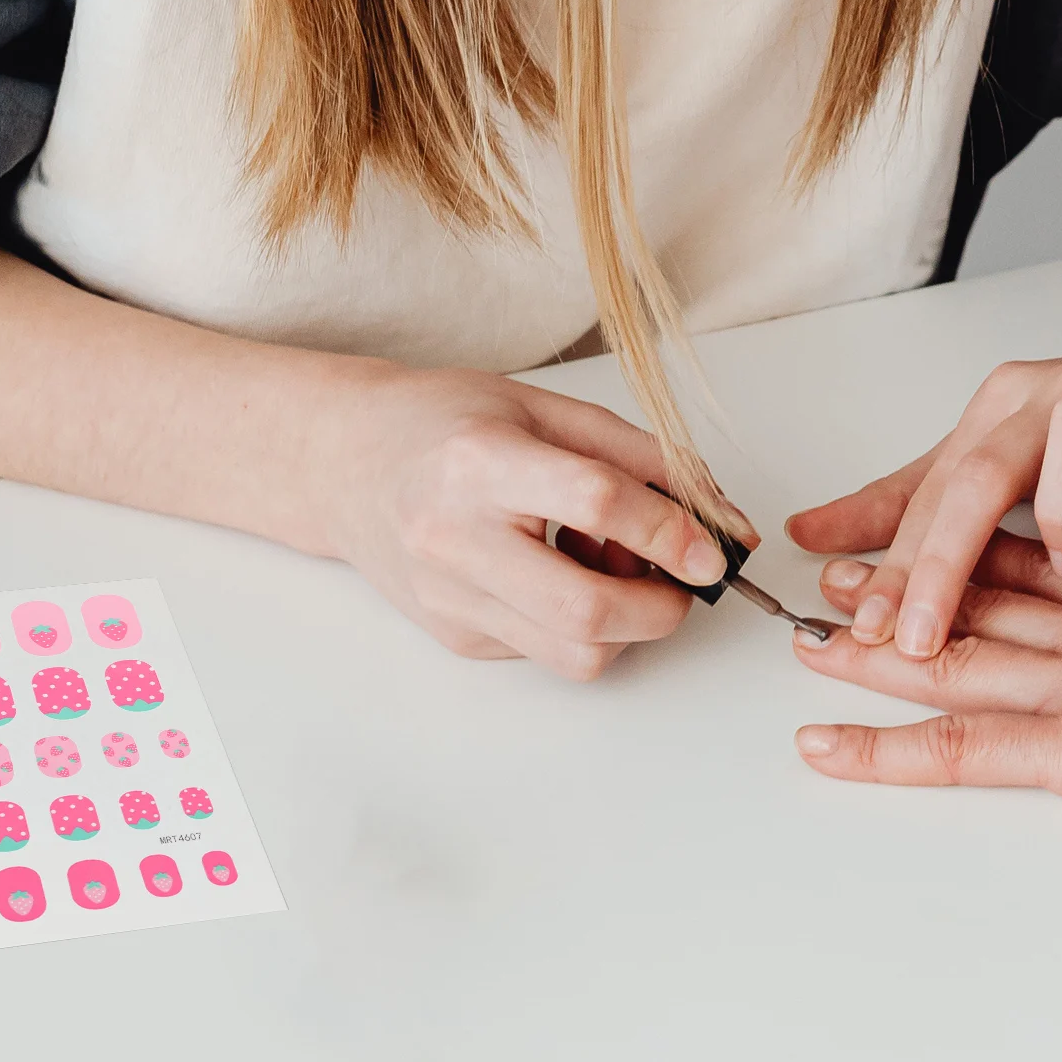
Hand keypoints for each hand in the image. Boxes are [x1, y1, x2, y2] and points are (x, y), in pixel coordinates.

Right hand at [317, 364, 754, 680]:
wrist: (344, 462)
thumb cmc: (440, 422)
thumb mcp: (540, 407)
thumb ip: (633, 456)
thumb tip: (717, 515)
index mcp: (478, 461)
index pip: (594, 502)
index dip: (670, 529)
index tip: (712, 545)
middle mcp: (454, 537)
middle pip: (585, 609)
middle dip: (661, 608)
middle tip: (681, 581)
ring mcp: (449, 597)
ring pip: (573, 654)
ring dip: (625, 627)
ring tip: (609, 569)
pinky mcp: (453, 635)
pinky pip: (544, 652)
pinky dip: (577, 625)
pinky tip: (556, 573)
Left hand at [786, 352, 1061, 661]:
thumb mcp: (1030, 472)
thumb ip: (954, 505)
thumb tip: (846, 537)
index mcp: (994, 414)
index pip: (913, 484)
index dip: (857, 534)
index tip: (819, 580)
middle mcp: (1023, 399)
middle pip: (941, 489)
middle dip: (903, 570)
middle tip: (884, 634)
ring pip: (985, 475)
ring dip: (951, 556)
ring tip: (933, 624)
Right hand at [790, 532, 1061, 801]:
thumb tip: (1032, 815)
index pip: (960, 747)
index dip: (881, 749)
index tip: (823, 745)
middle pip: (948, 663)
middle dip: (867, 652)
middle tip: (811, 641)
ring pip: (981, 602)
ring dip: (902, 588)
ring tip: (847, 578)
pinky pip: (1044, 564)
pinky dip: (991, 552)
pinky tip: (951, 543)